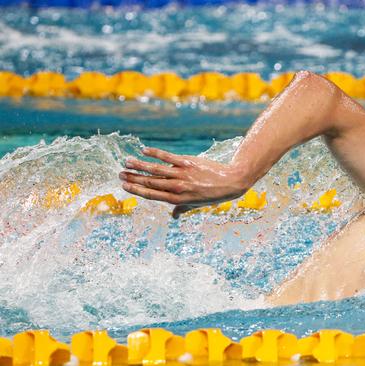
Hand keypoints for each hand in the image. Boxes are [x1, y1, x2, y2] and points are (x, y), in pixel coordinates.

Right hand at [119, 147, 249, 217]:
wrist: (231, 182)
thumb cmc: (213, 195)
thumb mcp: (197, 205)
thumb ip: (182, 209)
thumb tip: (173, 217)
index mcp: (178, 199)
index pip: (152, 195)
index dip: (137, 190)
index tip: (124, 186)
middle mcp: (178, 187)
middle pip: (150, 182)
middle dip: (134, 178)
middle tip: (120, 174)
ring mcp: (182, 174)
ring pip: (156, 170)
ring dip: (139, 165)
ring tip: (127, 162)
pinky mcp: (187, 162)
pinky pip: (168, 157)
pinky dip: (155, 154)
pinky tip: (144, 150)